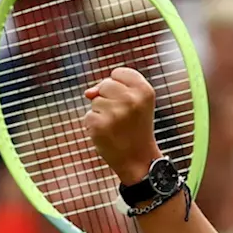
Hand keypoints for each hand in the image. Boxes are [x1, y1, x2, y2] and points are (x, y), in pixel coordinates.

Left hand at [83, 68, 162, 184]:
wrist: (138, 159)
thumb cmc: (134, 127)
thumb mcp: (135, 103)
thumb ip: (114, 88)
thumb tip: (88, 93)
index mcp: (145, 90)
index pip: (118, 73)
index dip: (118, 86)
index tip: (129, 103)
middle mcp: (131, 99)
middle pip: (105, 85)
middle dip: (108, 98)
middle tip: (122, 117)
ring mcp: (115, 113)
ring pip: (95, 100)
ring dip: (101, 113)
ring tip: (116, 127)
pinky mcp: (100, 125)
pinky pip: (88, 116)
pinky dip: (94, 125)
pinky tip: (108, 135)